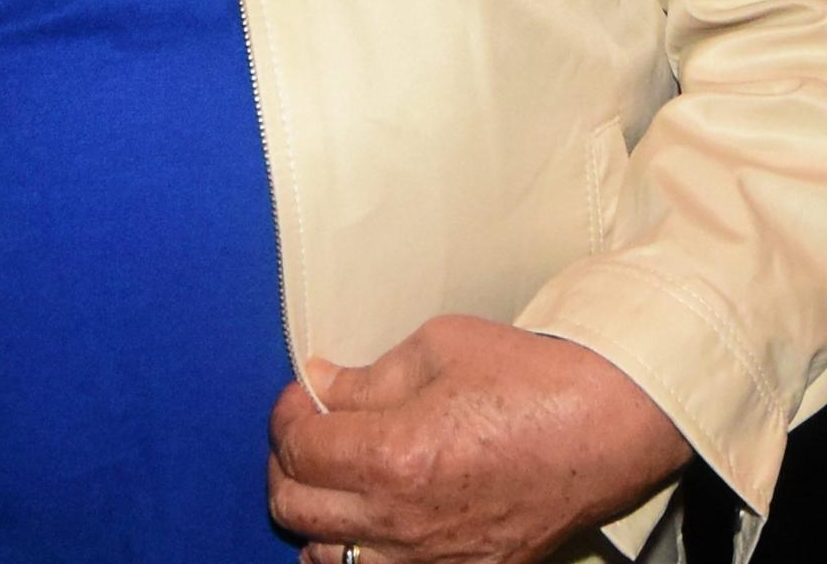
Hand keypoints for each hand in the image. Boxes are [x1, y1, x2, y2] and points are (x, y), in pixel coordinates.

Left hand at [268, 315, 690, 562]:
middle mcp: (402, 522)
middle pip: (295, 507)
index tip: (301, 393)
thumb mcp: (438, 348)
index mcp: (393, 455)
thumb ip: (368, 376)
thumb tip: (318, 384)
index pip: (298, 447)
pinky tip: (366, 522)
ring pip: (326, 559)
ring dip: (314, 515)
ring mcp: (431, 560)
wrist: (604, 427)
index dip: (286, 413)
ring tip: (334, 475)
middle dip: (286, 462)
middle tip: (307, 429)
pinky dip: (354, 554)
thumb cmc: (526, 377)